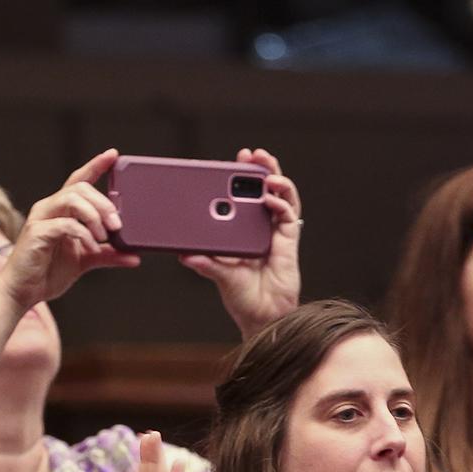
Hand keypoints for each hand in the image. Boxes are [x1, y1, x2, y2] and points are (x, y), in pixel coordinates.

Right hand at [0, 148, 141, 312]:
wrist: (22, 292)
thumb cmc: (49, 273)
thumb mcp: (85, 261)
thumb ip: (108, 255)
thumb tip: (134, 256)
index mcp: (61, 210)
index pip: (79, 180)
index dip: (96, 165)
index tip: (114, 155)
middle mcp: (49, 208)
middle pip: (80, 188)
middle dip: (103, 202)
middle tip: (118, 224)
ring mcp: (41, 218)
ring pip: (71, 199)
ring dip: (94, 215)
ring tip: (105, 235)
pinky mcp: (37, 232)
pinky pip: (65, 224)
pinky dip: (83, 234)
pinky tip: (92, 247)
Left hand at [179, 148, 302, 338]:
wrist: (262, 317)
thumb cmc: (242, 297)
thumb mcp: (219, 275)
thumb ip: (205, 263)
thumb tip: (184, 254)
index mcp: (241, 231)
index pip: (241, 197)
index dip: (239, 178)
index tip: (234, 160)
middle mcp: (260, 228)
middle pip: (264, 190)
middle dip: (260, 169)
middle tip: (253, 154)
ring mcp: (276, 233)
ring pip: (281, 198)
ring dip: (276, 180)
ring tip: (267, 170)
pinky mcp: (289, 242)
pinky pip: (289, 216)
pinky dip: (281, 204)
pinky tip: (270, 199)